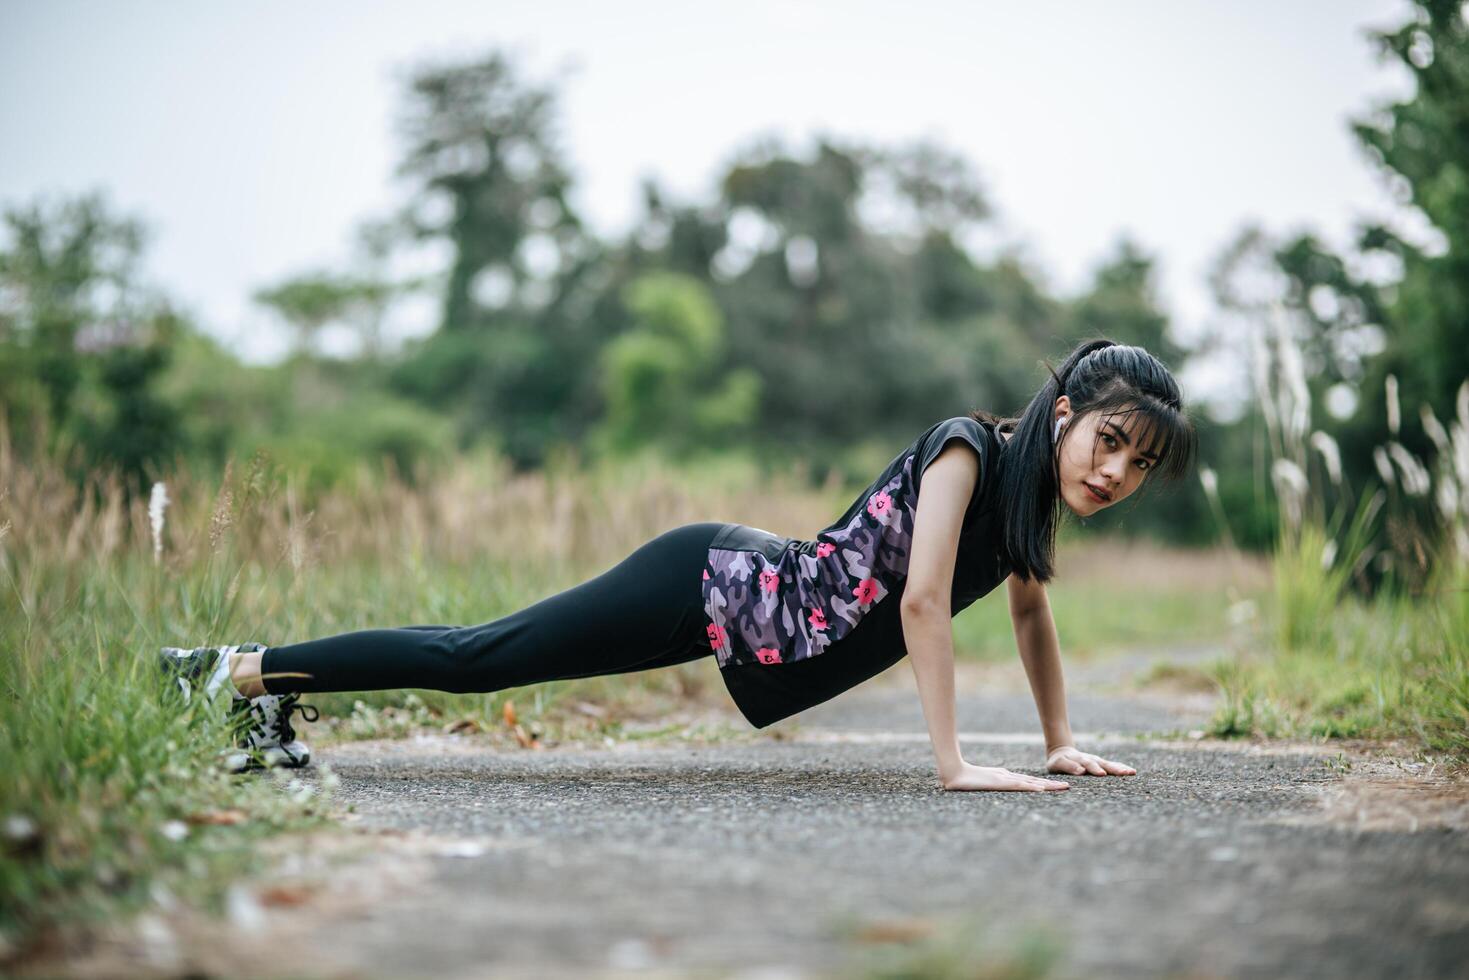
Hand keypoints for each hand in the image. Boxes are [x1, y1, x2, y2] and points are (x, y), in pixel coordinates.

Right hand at [940, 762, 1069, 791]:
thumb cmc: (964, 778)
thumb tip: (999, 784)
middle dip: (1051, 785)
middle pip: (1034, 781)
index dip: (1043, 784)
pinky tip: (1041, 789)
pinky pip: (1018, 785)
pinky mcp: (999, 782)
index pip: (1028, 782)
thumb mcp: (982, 782)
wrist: (954, 772)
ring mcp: (1004, 779)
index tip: (1057, 787)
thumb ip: (992, 782)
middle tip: (1068, 786)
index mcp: (1005, 778)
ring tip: (1063, 787)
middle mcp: (1008, 777)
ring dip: (1047, 786)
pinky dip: (1031, 786)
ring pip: (1031, 782)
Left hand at [1045, 745, 1135, 776]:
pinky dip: (1121, 767)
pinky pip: (1112, 765)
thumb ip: (1068, 766)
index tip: (1101, 774)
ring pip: (1109, 764)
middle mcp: (1090, 759)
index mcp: (1079, 760)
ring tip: (1131, 772)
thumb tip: (1081, 771)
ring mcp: (1097, 760)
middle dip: (1113, 769)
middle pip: (1102, 763)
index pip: (1087, 764)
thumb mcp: (1058, 763)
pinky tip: (1131, 771)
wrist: (1061, 751)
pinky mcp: (1101, 763)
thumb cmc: (1058, 761)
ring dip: (1120, 768)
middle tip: (1124, 773)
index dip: (1094, 769)